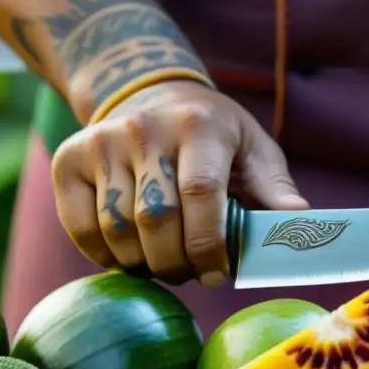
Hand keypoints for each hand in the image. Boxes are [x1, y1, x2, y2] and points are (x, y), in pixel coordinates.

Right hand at [51, 80, 307, 285]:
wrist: (148, 93)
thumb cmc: (213, 134)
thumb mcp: (252, 148)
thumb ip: (274, 187)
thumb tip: (300, 219)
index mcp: (199, 126)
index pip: (200, 193)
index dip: (209, 244)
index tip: (217, 274)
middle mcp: (144, 129)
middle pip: (155, 218)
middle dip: (176, 263)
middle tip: (191, 275)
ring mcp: (101, 142)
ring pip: (116, 230)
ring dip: (143, 265)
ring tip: (164, 265)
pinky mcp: (68, 159)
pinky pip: (81, 228)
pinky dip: (105, 257)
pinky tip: (130, 256)